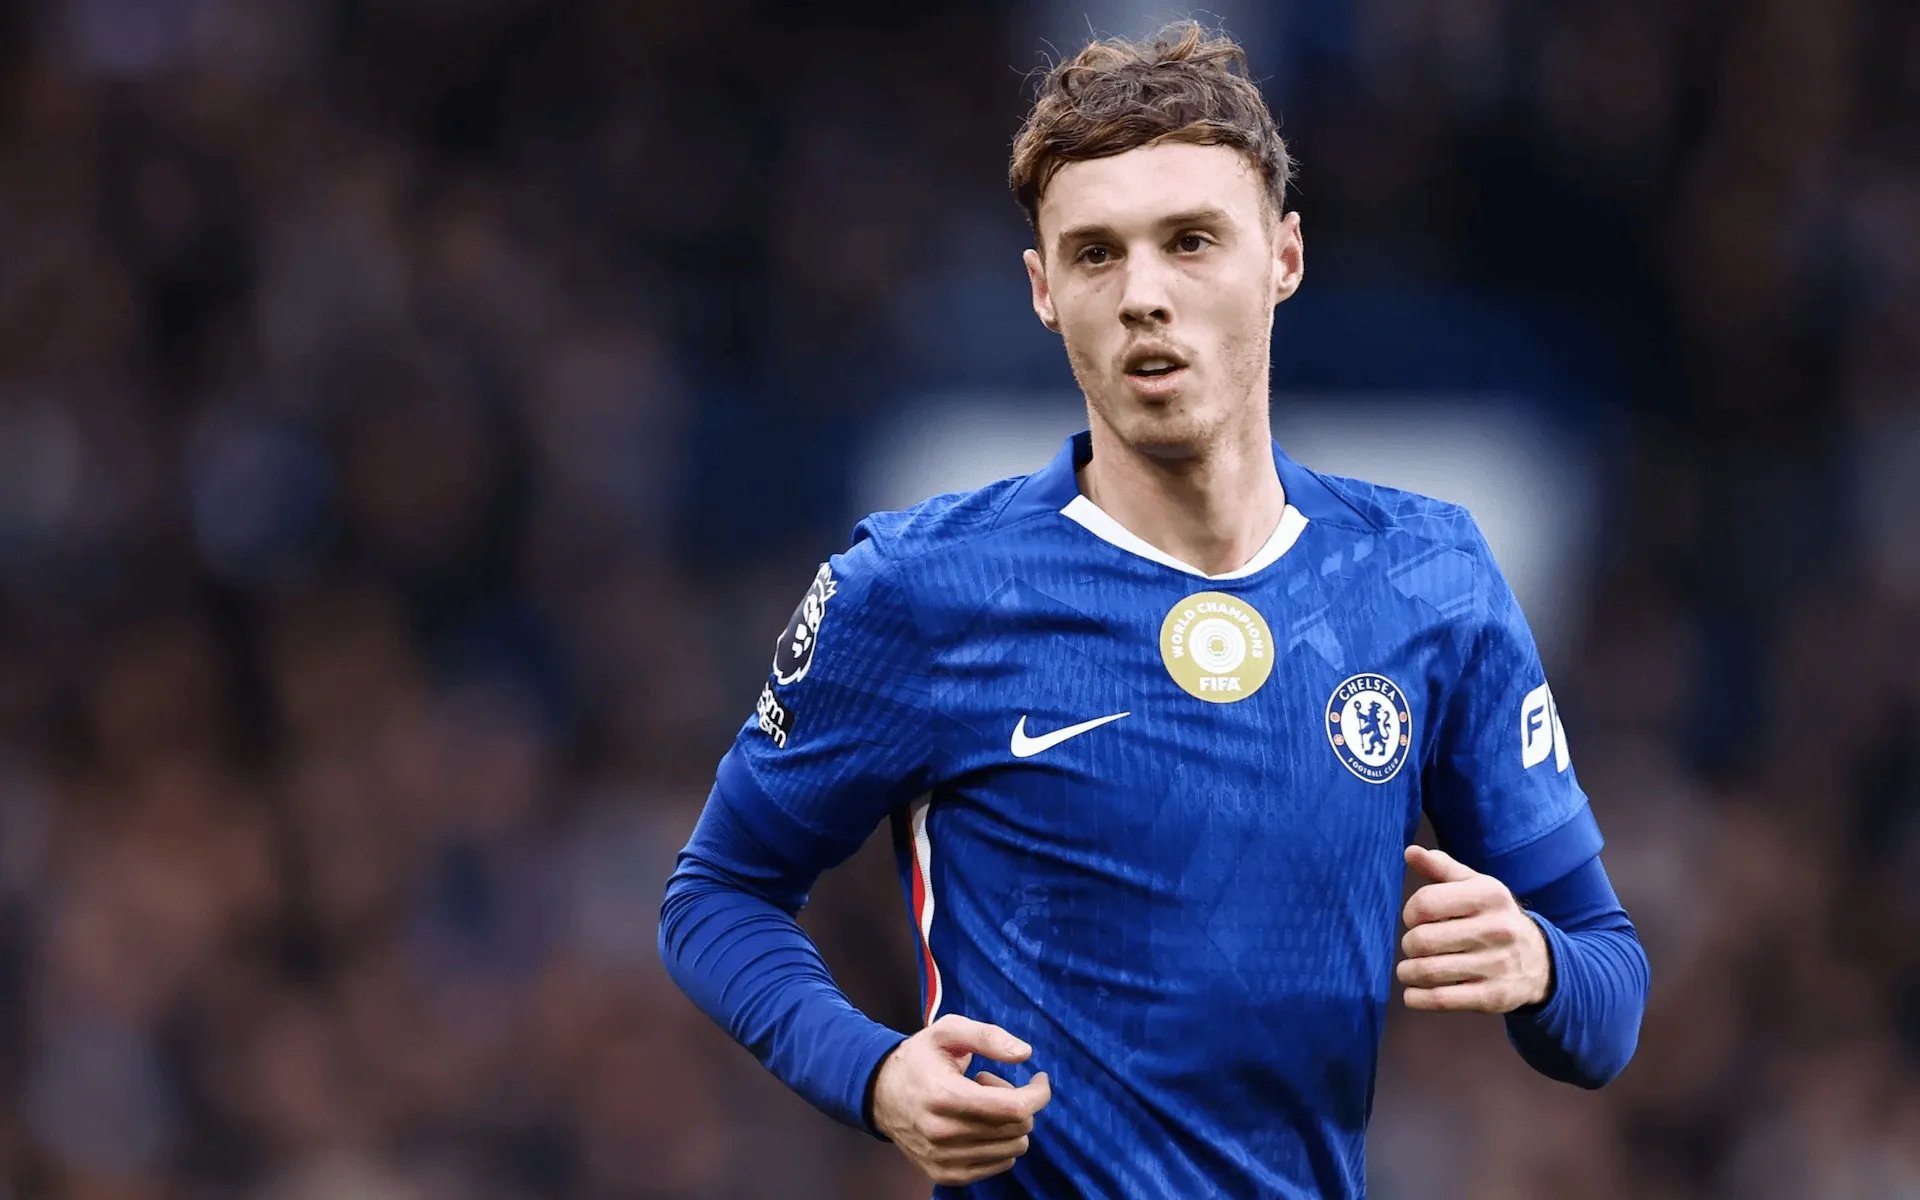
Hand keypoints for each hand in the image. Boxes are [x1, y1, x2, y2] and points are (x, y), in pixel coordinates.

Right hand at [871, 1013, 1051, 1185]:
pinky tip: (976, 1123)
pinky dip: (1000, 1143)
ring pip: (1013, 1149)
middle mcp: (942, 1133)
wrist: (879, 1092)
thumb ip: (988, 1036)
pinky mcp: (945, 1174)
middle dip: (1018, 1102)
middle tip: (993, 1083)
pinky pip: (1000, 1165)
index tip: (1039, 1078)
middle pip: (1017, 1128)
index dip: (1037, 1093)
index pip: (1013, 1108)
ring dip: (1007, 1123)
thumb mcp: (948, 1031)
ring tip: (981, 1104)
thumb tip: (1024, 1054)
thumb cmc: (919, 1058)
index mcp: (945, 1096)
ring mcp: (943, 1159)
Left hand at [1396, 845, 1551, 1012]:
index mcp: (1488, 896)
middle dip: (1408, 944)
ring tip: (1408, 970)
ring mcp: (1496, 965)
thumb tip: (1410, 852)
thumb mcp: (1476, 886)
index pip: (1425, 904)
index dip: (1410, 913)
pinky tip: (1413, 993)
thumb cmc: (1495, 917)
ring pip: (1428, 971)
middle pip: (1422, 940)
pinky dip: (1417, 998)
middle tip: (1413, 946)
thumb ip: (1441, 867)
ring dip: (1407, 972)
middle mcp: (1496, 929)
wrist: (1541, 961)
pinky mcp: (1493, 997)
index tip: (1414, 919)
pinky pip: (1441, 999)